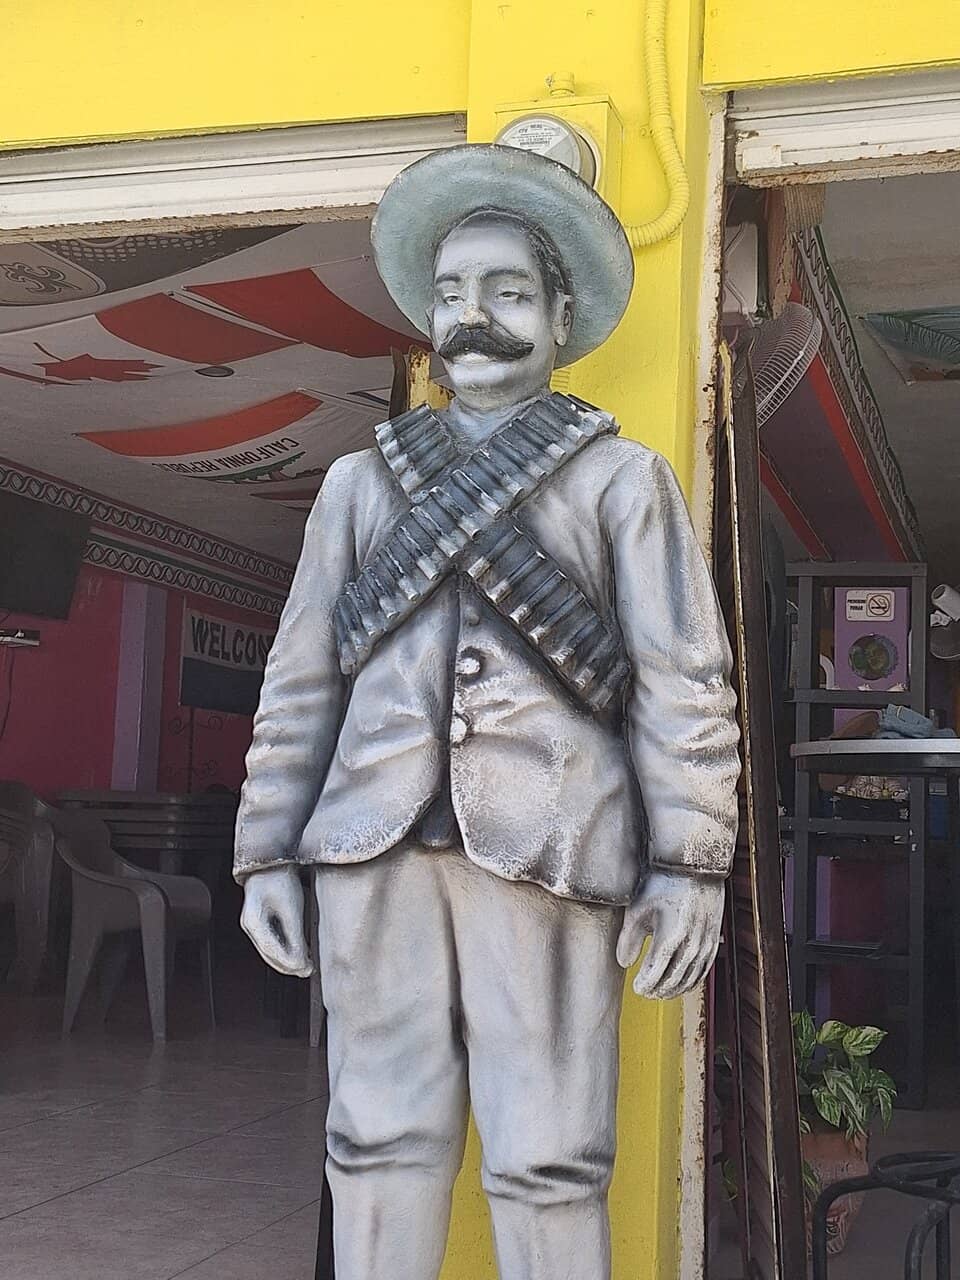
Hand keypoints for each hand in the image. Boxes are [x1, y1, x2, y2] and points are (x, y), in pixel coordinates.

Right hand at [240, 865, 313, 977]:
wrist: (274, 860)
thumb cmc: (281, 878)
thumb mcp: (292, 907)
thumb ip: (295, 935)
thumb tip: (301, 961)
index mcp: (253, 921)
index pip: (271, 951)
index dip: (290, 963)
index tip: (306, 969)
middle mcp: (249, 925)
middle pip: (268, 955)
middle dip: (288, 965)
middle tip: (308, 970)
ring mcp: (253, 923)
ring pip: (269, 950)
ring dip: (287, 959)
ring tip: (306, 964)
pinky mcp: (260, 920)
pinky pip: (272, 941)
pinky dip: (285, 949)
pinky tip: (299, 950)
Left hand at [616, 870, 723, 1000]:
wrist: (694, 867)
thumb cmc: (664, 884)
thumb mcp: (639, 908)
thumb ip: (629, 938)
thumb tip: (624, 962)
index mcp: (670, 936)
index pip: (656, 973)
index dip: (646, 984)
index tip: (637, 988)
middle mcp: (691, 943)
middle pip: (674, 979)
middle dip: (659, 990)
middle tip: (647, 993)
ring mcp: (705, 943)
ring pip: (691, 977)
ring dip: (676, 989)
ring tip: (662, 992)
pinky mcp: (713, 939)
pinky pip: (704, 969)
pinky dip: (693, 980)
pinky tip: (684, 982)